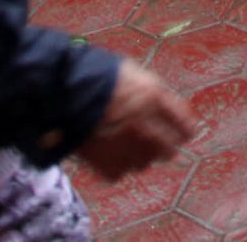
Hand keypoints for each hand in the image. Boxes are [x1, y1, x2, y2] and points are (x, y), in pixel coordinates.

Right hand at [75, 59, 198, 179]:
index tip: (185, 135)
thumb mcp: (133, 73)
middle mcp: (145, 126)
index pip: (185, 126)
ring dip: (138, 156)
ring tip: (124, 144)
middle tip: (160, 146)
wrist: (60, 90)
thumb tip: (169, 108)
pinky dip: (113, 165)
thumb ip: (154, 92)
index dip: (186, 131)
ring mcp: (125, 147)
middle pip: (169, 151)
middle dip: (166, 148)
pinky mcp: (105, 164)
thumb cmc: (97, 76)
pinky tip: (106, 151)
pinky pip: (119, 173)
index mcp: (154, 99)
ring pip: (144, 164)